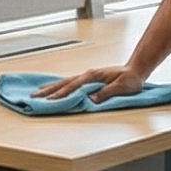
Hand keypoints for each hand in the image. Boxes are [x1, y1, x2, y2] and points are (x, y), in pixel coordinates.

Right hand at [32, 65, 150, 103]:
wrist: (136, 70)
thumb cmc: (131, 79)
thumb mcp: (122, 87)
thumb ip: (107, 93)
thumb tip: (91, 99)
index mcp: (93, 76)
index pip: (74, 86)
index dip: (62, 93)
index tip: (50, 100)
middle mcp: (87, 74)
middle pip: (64, 82)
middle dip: (49, 90)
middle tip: (34, 96)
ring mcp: (87, 76)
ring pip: (65, 82)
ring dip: (51, 87)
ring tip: (37, 92)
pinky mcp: (88, 80)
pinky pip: (70, 83)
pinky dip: (59, 86)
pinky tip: (53, 88)